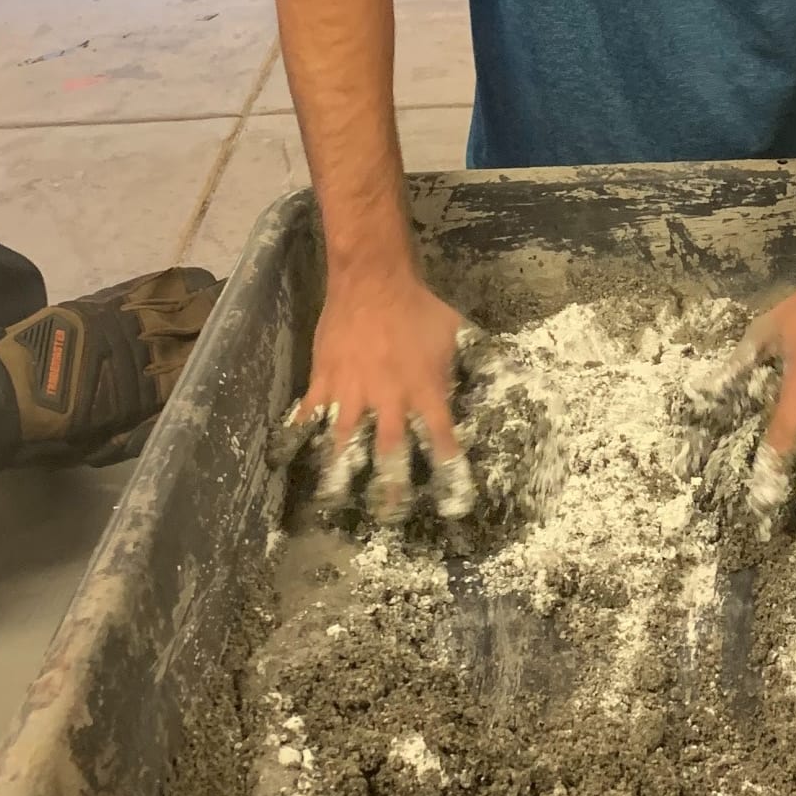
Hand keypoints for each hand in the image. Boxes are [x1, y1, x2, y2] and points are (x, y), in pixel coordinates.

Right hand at [286, 263, 476, 522]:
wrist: (372, 280)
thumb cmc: (418, 306)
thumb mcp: (455, 332)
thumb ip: (474, 360)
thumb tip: (507, 372)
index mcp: (426, 389)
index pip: (442, 439)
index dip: (449, 471)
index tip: (453, 502)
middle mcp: (389, 398)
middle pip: (390, 451)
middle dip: (390, 486)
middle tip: (389, 516)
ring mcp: (352, 391)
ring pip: (345, 441)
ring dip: (341, 473)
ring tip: (334, 501)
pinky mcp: (324, 380)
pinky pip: (309, 414)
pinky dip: (299, 436)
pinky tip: (288, 458)